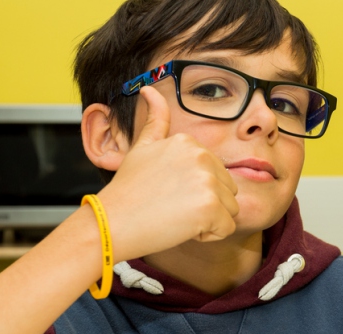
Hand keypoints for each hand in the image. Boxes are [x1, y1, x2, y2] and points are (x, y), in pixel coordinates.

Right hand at [97, 86, 239, 260]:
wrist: (112, 223)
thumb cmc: (128, 192)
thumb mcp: (141, 149)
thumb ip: (155, 121)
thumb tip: (149, 90)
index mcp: (188, 142)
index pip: (217, 173)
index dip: (194, 190)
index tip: (167, 191)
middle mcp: (201, 156)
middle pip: (228, 190)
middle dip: (206, 204)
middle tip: (171, 206)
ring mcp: (207, 180)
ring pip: (230, 209)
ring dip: (209, 220)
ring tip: (176, 215)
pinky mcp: (210, 206)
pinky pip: (227, 228)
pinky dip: (208, 235)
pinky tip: (181, 227)